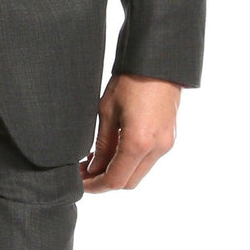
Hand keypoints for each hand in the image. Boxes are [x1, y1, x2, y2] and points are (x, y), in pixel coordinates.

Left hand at [80, 73, 181, 192]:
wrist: (158, 63)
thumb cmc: (131, 81)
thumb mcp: (107, 112)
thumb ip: (102, 146)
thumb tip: (94, 169)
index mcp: (138, 143)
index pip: (115, 180)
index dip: (95, 186)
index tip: (80, 183)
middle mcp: (156, 148)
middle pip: (128, 182)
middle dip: (105, 181)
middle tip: (84, 172)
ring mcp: (165, 144)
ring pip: (138, 173)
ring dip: (118, 172)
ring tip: (95, 160)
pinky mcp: (168, 138)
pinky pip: (147, 160)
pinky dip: (130, 162)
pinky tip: (114, 151)